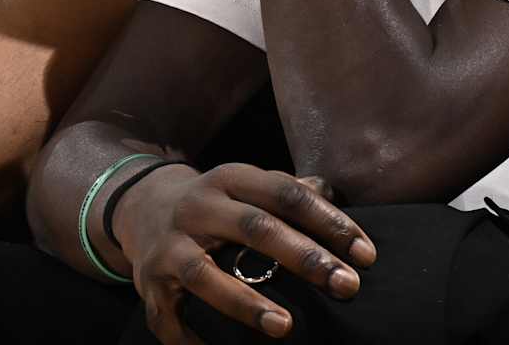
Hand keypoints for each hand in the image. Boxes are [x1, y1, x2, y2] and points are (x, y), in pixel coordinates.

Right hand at [114, 164, 376, 344]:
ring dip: (245, 302)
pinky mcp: (150, 283)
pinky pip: (170, 318)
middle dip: (303, 257)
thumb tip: (335, 194)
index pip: (285, 194)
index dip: (328, 222)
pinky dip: (194, 340)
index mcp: (228, 180)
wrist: (141, 207)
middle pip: (253, 228)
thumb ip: (289, 192)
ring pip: (203, 273)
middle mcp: (196, 208)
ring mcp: (169, 246)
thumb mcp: (246, 186)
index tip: (366, 255)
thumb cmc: (216, 205)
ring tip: (285, 326)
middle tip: (347, 286)